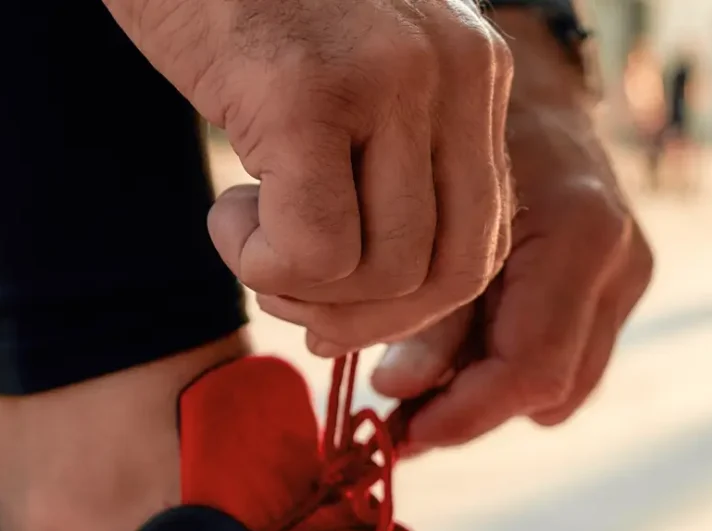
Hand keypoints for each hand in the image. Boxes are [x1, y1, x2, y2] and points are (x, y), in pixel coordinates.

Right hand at [103, 0, 513, 354]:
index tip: (338, 309)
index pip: (485, 239)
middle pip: (453, 272)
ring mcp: (390, 77)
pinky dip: (260, 263)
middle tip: (287, 287)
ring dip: (302, 287)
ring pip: (386, 272)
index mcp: (476, 70)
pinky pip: (315, 251)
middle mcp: (455, 70)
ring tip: (247, 228)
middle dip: (366, 318)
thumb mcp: (350, 74)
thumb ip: (390, 159)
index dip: (412, 305)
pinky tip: (226, 210)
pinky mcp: (309, 90)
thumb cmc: (239, 3)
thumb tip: (377, 309)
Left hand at [371, 10, 652, 449]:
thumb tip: (400, 393)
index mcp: (581, 233)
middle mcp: (621, 258)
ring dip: (491, 397)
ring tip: (420, 388)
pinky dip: (512, 368)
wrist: (526, 80)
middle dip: (471, 412)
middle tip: (397, 422)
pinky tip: (460, 354)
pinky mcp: (623, 282)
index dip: (463, 415)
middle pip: (550, 388)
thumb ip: (424, 309)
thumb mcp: (427, 207)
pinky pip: (569, 356)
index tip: (399, 433)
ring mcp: (630, 273)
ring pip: (564, 384)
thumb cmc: (460, 126)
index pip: (531, 368)